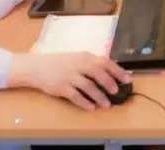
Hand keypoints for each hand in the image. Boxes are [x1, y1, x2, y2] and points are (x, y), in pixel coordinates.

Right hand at [10, 52, 131, 110]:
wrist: (36, 67)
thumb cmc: (59, 63)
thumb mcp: (77, 58)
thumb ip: (92, 63)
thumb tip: (112, 71)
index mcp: (84, 56)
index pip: (105, 62)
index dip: (118, 71)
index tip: (128, 78)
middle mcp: (78, 65)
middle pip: (98, 73)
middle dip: (109, 83)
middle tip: (116, 92)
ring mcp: (69, 76)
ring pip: (88, 87)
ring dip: (99, 96)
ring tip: (106, 104)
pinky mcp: (61, 87)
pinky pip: (76, 96)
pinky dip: (85, 103)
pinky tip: (91, 108)